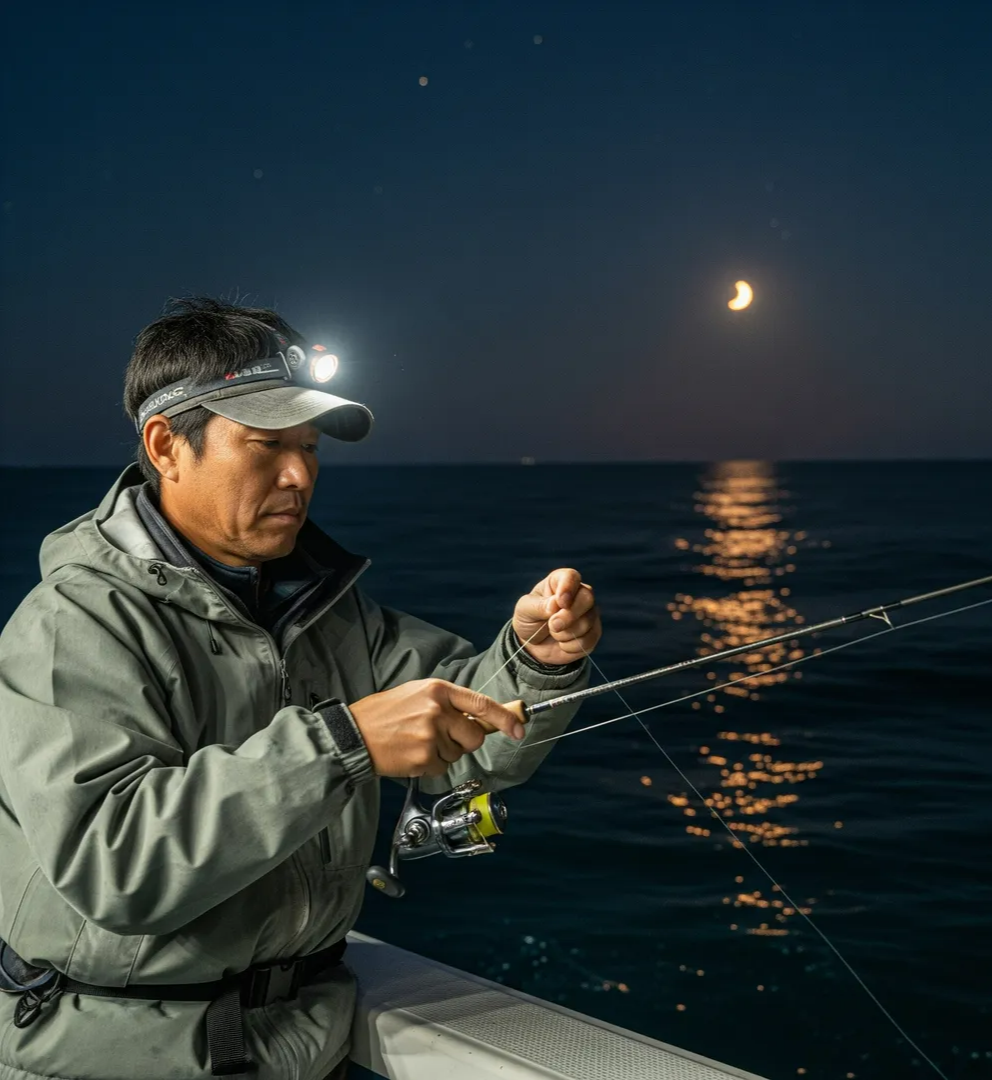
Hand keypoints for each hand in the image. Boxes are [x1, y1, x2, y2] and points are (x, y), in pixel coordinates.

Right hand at [349, 679, 524, 777]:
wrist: (353, 734)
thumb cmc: (384, 715)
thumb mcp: (417, 695)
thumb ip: (448, 704)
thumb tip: (480, 720)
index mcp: (438, 690)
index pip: (481, 704)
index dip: (504, 718)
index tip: (519, 728)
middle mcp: (437, 710)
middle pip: (475, 736)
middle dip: (466, 743)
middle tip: (443, 739)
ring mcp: (430, 734)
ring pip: (457, 754)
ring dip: (442, 754)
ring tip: (416, 743)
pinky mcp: (423, 757)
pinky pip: (441, 768)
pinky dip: (429, 766)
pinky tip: (410, 755)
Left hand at [512, 567, 601, 666]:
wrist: (533, 646)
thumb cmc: (528, 620)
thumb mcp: (524, 610)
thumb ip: (538, 605)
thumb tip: (555, 604)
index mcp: (559, 582)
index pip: (571, 577)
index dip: (568, 588)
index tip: (560, 602)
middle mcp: (578, 594)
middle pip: (587, 598)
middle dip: (569, 616)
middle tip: (553, 625)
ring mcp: (588, 613)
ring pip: (588, 621)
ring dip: (566, 633)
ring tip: (554, 633)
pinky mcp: (593, 632)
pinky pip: (589, 639)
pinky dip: (571, 646)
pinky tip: (562, 644)